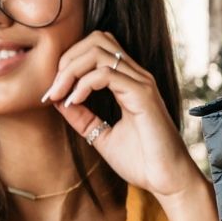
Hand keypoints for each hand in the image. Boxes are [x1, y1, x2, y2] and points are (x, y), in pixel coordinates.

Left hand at [42, 30, 205, 202]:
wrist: (168, 181)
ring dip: (71, 70)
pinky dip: (83, 84)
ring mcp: (141, 83)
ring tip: (60, 95)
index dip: (69, 62)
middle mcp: (137, 76)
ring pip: (98, 51)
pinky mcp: (143, 95)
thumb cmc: (143, 161)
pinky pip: (106, 74)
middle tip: (53, 90)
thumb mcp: (102, 135)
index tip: (53, 93)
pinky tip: (74, 102)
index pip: (96, 48)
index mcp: (130, 82)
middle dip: (67, 59)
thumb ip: (82, 117)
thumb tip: (58, 99)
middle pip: (96, 40)